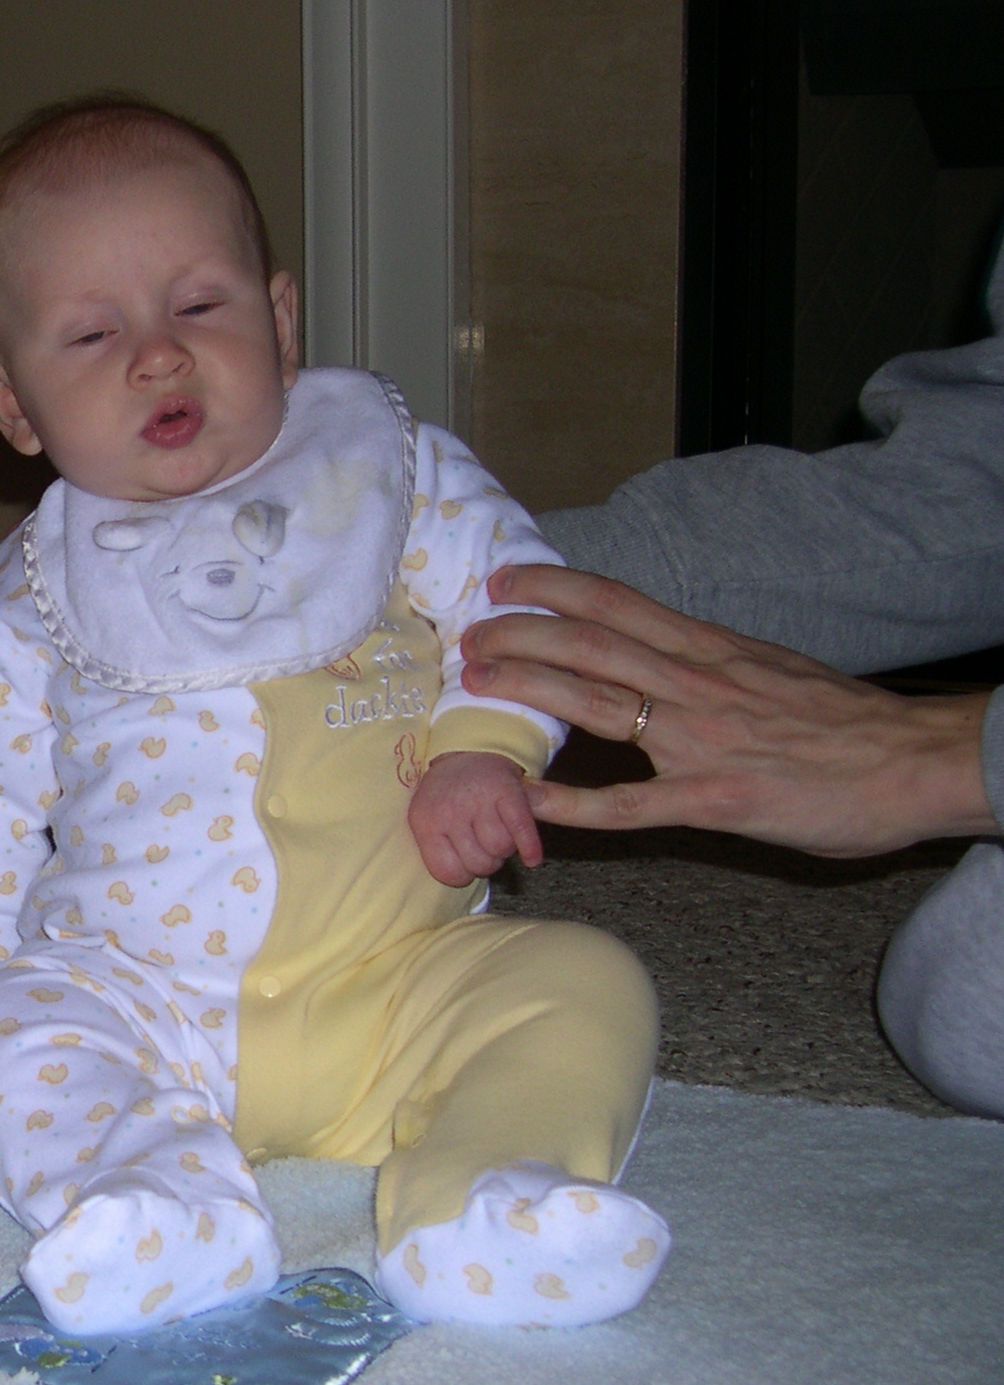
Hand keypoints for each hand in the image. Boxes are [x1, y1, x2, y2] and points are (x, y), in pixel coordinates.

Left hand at [408, 750, 544, 886]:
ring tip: (497, 834)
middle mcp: (451, 811)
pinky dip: (530, 848)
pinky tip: (532, 859)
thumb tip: (458, 880)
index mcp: (426, 822)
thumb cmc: (446, 796)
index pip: (447, 872)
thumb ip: (435, 849)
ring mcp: (480, 801)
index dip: (463, 875)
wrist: (467, 751)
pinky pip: (522, 830)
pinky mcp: (507, 792)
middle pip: (479, 864)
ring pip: (501, 849)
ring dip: (505, 849)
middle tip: (483, 845)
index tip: (466, 864)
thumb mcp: (425, 819)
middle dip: (486, 862)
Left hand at [460, 565, 995, 857]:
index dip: (554, 587)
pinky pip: (629, 803)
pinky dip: (571, 804)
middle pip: (590, 643)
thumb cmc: (848, 723)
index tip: (507, 580)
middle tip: (468, 633)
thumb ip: (713, 664)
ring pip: (596, 702)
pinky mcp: (713, 799)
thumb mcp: (773, 669)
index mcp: (711, 650)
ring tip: (477, 681)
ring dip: (529, 689)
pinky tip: (524, 801)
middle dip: (521, 633)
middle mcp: (696, 683)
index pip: (618, 603)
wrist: (917, 761)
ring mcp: (700, 740)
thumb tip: (663, 655)